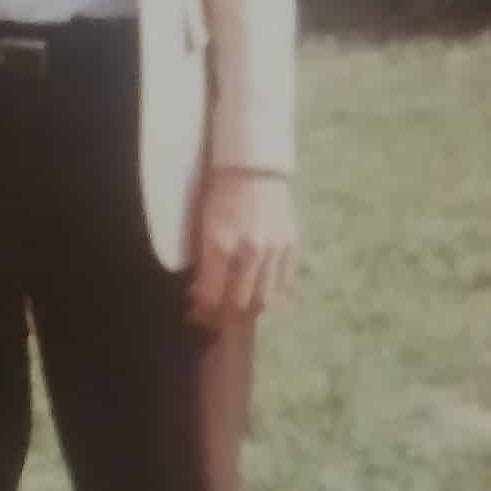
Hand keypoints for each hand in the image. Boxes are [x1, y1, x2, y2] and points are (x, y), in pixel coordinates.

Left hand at [189, 171, 298, 326]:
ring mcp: (275, 251)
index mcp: (220, 245)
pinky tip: (258, 297)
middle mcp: (250, 251)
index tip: (197, 313)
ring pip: (265, 300)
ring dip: (248, 313)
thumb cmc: (220, 198)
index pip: (212, 296)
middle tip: (215, 320)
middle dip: (224, 319)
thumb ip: (203, 264)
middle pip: (239, 304)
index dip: (203, 312)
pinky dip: (271, 298)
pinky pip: (285, 286)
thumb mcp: (202, 228)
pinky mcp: (292, 247)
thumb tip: (200, 296)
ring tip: (237, 314)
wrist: (253, 171)